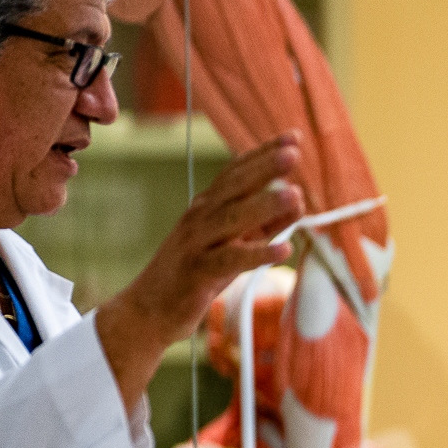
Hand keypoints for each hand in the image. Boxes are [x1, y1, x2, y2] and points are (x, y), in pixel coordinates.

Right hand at [95, 133, 304, 408]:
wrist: (149, 310)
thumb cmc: (197, 274)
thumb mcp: (235, 243)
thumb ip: (265, 223)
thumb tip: (298, 201)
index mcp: (209, 207)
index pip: (237, 172)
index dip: (263, 153)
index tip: (293, 137)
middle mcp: (201, 218)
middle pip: (234, 187)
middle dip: (263, 168)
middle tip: (293, 152)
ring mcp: (197, 244)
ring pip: (232, 219)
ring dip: (264, 206)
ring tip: (295, 195)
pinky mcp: (198, 273)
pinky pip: (230, 260)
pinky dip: (257, 254)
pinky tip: (284, 250)